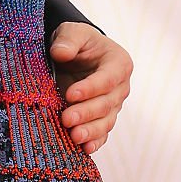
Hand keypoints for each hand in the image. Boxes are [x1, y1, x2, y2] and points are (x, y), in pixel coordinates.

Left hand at [50, 21, 132, 153]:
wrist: (77, 53)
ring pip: (105, 122)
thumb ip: (68, 40)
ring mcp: (114, 105)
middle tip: (66, 119)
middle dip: (86, 113)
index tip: (70, 94)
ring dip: (90, 131)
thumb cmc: (76, 40)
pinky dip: (95, 142)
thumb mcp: (72, 32)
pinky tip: (85, 149)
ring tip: (74, 137)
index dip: (90, 88)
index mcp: (118, 63)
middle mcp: (120, 87)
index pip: (106, 79)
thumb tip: (60, 53)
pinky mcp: (104, 117)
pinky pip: (102, 132)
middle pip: (106, 104)